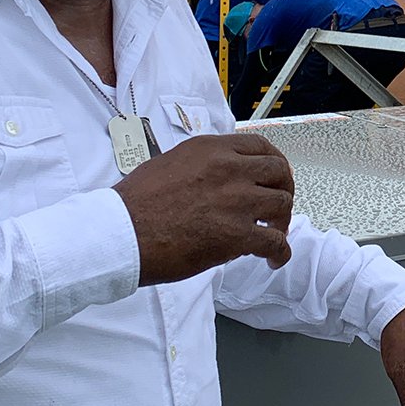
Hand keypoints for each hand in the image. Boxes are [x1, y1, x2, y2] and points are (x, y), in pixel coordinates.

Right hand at [113, 134, 294, 284]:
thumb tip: (216, 177)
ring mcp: (236, 200)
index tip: (274, 174)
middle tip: (276, 205)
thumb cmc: (134, 205)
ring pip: (282, 204)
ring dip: (281, 221)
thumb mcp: (169, 164)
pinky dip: (279, 252)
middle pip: (278, 172)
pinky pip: (275, 242)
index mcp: (210, 150)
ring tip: (273, 233)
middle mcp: (228, 169)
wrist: (121, 233)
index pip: (259, 146)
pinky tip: (272, 259)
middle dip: (283, 189)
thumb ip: (200, 166)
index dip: (273, 162)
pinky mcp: (237, 234)